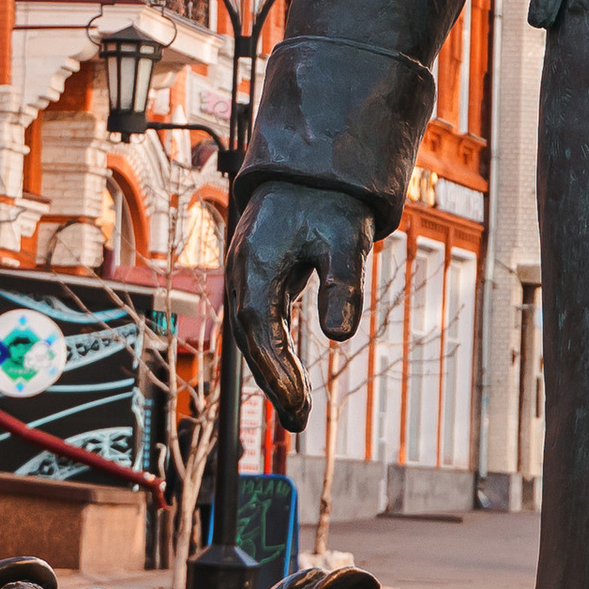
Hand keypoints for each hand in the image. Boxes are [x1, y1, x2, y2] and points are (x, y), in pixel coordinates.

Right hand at [226, 178, 370, 436]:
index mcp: (256, 263)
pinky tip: (291, 376)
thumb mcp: (347, 240)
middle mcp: (242, 272)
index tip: (297, 402)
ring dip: (271, 371)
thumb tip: (340, 337)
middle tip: (299, 420)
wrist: (313, 168)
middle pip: (249, 337)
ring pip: (251, 333)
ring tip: (296, 409)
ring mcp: (245, 275)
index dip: (275, 368)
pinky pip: (259, 323)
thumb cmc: (332, 203)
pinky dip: (272, 352)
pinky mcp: (257, 277)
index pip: (259, 327)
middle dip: (272, 380)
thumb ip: (343, 285)